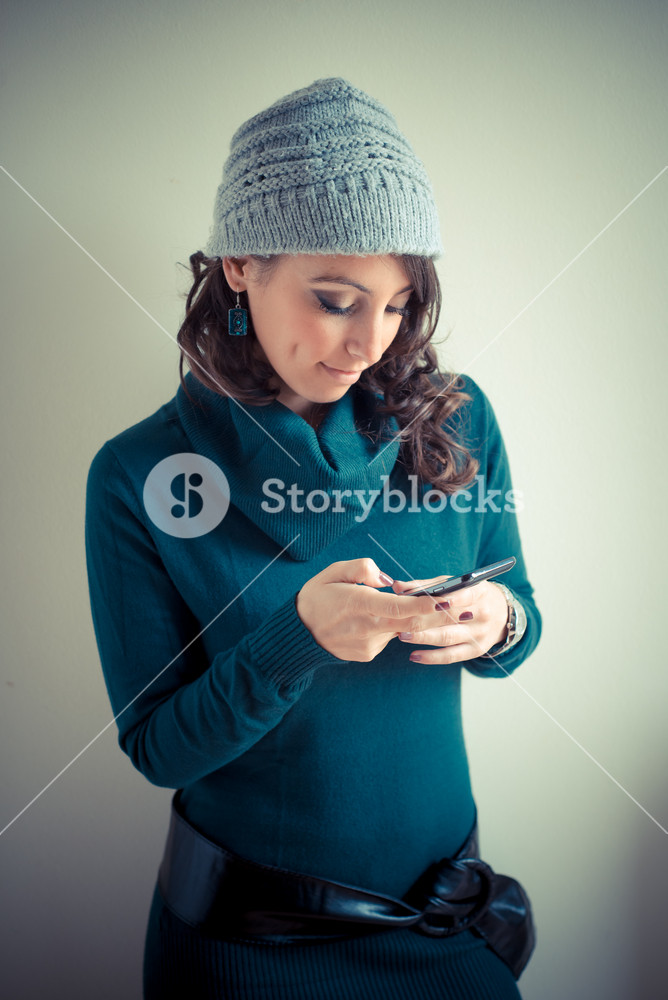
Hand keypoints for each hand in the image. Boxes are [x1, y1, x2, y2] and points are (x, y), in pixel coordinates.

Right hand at [296, 558, 449, 661]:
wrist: (299, 633)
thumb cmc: (318, 596)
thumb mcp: (333, 572)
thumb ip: (361, 568)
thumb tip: (387, 580)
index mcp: (358, 604)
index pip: (398, 606)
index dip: (424, 604)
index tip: (447, 599)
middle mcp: (366, 628)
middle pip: (410, 622)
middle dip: (437, 614)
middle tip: (461, 604)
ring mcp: (369, 644)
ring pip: (400, 627)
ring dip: (410, 616)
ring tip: (419, 603)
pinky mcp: (368, 654)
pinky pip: (387, 636)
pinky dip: (390, 625)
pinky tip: (375, 618)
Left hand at [392, 575, 508, 664]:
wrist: (502, 613)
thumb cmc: (471, 594)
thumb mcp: (457, 584)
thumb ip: (427, 585)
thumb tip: (398, 586)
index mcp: (479, 593)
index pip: (464, 595)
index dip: (446, 599)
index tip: (426, 601)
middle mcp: (482, 614)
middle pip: (450, 618)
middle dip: (424, 620)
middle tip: (401, 621)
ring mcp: (479, 634)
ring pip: (448, 637)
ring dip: (424, 638)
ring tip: (403, 636)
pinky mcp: (475, 650)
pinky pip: (451, 656)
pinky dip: (432, 657)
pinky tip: (414, 656)